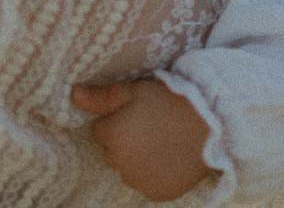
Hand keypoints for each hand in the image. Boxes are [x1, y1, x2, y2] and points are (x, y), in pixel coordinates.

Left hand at [71, 79, 214, 201]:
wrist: (210, 125)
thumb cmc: (170, 102)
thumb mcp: (134, 90)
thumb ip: (101, 97)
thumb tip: (73, 95)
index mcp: (111, 136)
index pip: (100, 131)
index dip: (116, 119)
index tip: (137, 113)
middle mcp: (119, 163)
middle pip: (113, 152)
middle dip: (124, 140)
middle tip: (150, 125)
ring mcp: (138, 181)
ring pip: (128, 169)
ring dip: (137, 158)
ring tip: (161, 141)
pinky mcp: (156, 193)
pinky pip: (146, 183)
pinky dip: (153, 173)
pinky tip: (168, 158)